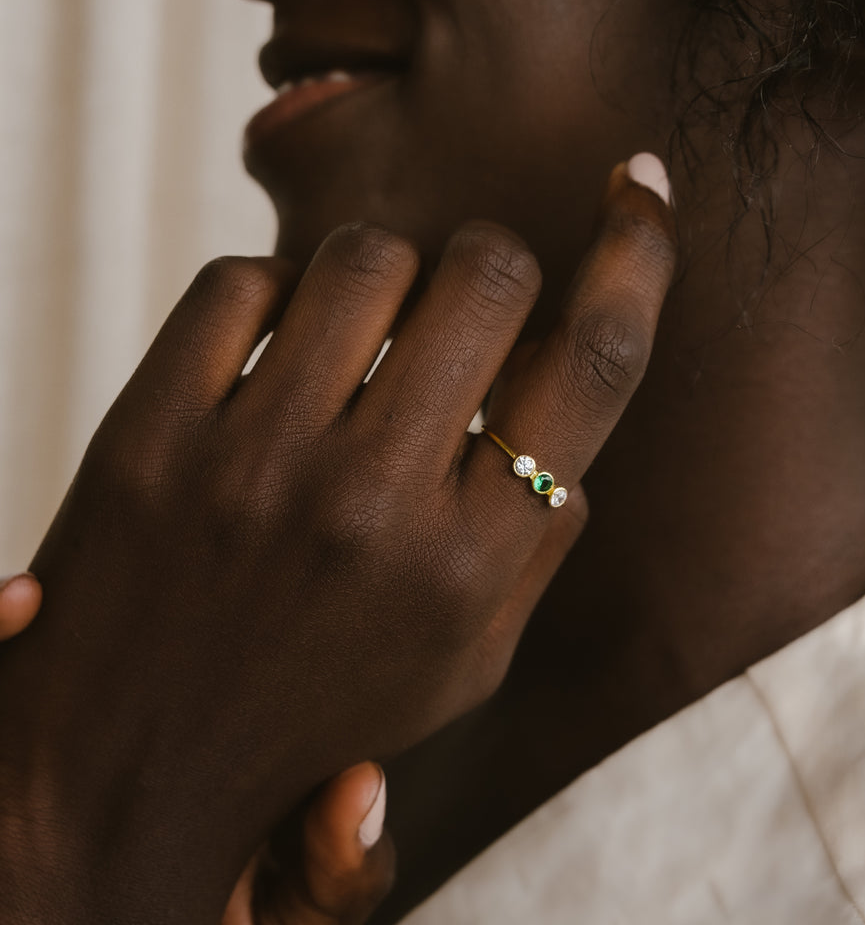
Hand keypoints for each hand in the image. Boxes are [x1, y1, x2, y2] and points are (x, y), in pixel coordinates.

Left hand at [0, 157, 676, 922]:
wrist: (131, 769)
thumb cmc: (324, 701)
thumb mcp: (466, 660)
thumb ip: (538, 546)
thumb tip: (568, 434)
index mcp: (472, 563)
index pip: (594, 363)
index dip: (640, 254)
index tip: (643, 186)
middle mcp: (375, 503)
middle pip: (486, 274)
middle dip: (491, 268)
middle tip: (461, 310)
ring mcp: (255, 461)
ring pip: (364, 256)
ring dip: (382, 276)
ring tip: (358, 341)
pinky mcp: (152, 432)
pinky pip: (239, 279)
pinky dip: (270, 297)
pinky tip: (270, 358)